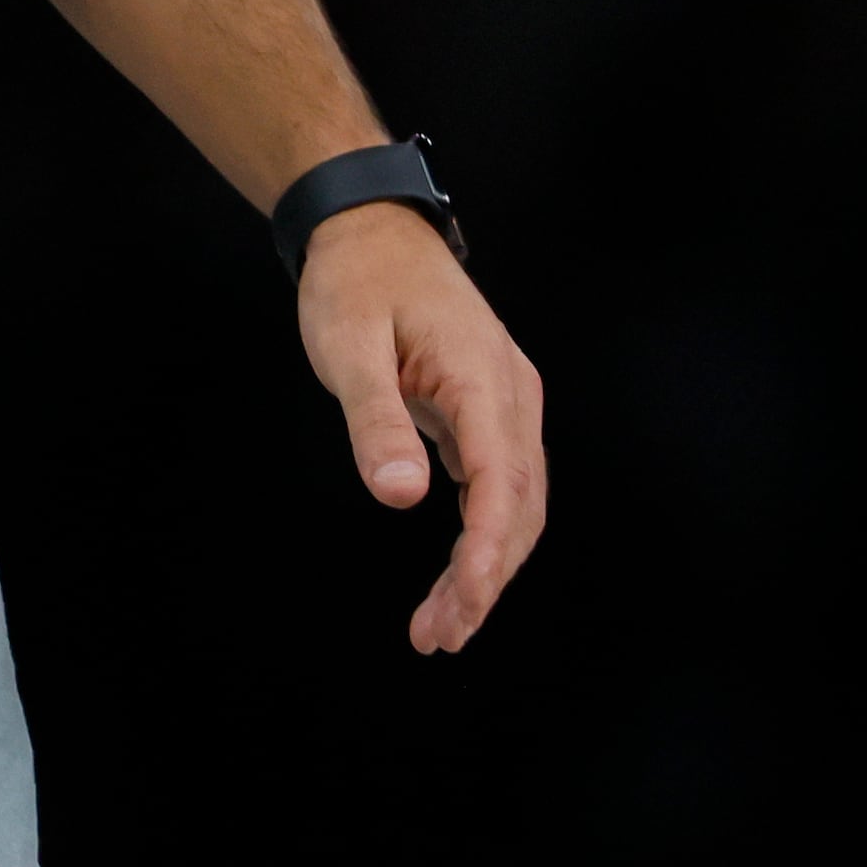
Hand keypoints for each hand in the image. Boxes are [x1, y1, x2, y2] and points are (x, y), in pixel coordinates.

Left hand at [297, 203, 547, 651]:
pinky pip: (499, 483)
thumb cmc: (356, 282)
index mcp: (483, 380)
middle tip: (437, 637)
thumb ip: (376, 420)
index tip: (459, 607)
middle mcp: (512, 397)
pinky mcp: (489, 410)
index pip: (500, 486)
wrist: (370, 229)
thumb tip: (401, 496)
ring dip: (487, 565)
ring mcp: (507, 403)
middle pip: (518, 507)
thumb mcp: (348, 346)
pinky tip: (458, 572)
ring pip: (516, 502)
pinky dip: (484, 533)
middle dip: (484, 579)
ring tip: (442, 624)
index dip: (486, 555)